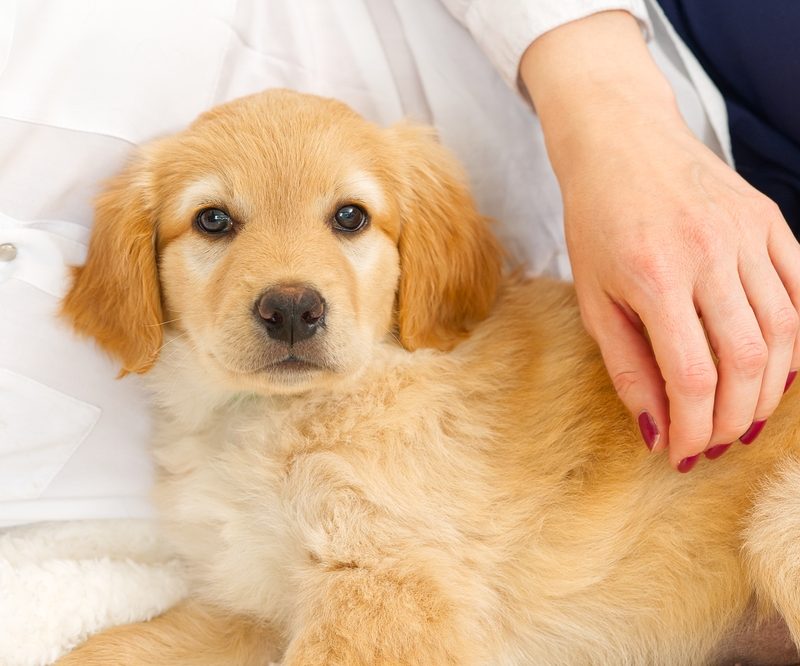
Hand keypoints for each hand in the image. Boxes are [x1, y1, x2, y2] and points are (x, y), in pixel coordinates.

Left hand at [521, 11, 799, 467]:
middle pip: (745, 360)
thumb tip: (655, 428)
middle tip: (717, 441)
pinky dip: (795, 339)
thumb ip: (626, 366)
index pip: (691, 375)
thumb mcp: (593, 297)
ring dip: (770, 388)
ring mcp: (748, 234)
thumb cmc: (596, 222)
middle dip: (734, 417)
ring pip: (784, 332)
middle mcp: (709, 254)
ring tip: (744, 415)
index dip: (693, 426)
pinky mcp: (770, 221)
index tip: (683, 453)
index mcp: (654, 276)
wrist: (621, 142)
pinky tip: (775, 368)